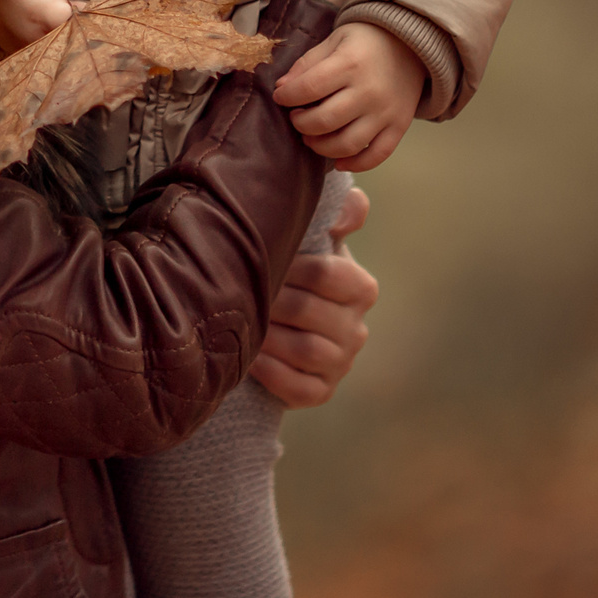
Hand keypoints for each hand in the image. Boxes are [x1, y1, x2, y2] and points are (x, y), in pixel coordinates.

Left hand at [250, 183, 377, 402]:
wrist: (273, 322)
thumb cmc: (291, 272)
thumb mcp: (311, 239)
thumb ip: (337, 215)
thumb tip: (352, 205)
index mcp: (359, 286)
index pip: (330, 274)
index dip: (293, 268)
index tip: (260, 259)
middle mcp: (356, 327)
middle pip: (309, 312)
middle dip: (271, 301)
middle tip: (237, 291)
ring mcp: (341, 363)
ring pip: (307, 351)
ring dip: (269, 337)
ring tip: (241, 322)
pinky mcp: (322, 392)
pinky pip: (301, 389)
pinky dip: (273, 375)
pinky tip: (249, 361)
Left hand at [272, 22, 423, 170]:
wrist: (411, 43)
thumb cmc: (366, 41)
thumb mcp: (334, 40)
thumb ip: (307, 64)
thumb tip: (281, 88)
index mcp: (350, 64)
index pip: (309, 88)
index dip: (288, 97)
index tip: (281, 97)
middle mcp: (369, 91)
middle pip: (325, 121)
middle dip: (301, 124)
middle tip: (296, 117)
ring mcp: (386, 112)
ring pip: (347, 144)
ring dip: (321, 146)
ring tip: (311, 137)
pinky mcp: (399, 126)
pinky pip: (377, 155)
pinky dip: (356, 164)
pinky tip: (339, 160)